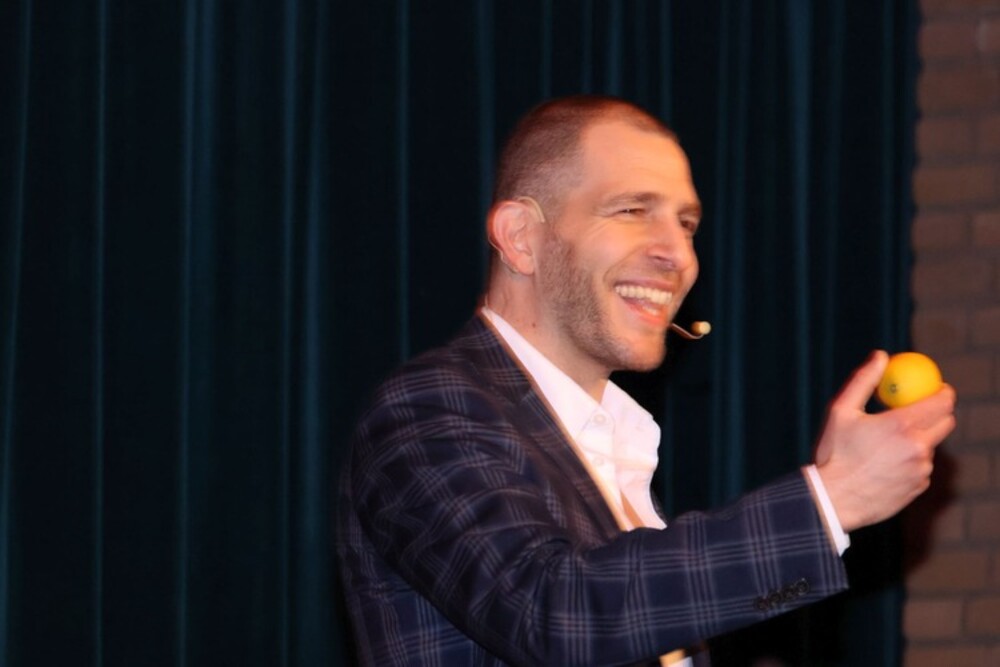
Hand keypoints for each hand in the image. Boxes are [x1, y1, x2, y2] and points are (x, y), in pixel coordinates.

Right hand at [814, 350, 955, 531]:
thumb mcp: (841, 411)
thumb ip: (864, 380)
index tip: (936, 387)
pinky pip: (921, 467)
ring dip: (918, 439)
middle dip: (938, 412)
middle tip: (921, 409)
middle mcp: (918, 447)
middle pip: (946, 422)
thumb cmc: (833, 453)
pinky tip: (884, 465)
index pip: (941, 401)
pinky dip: (910, 461)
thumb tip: (880, 356)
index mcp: (901, 425)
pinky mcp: (919, 487)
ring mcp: (921, 470)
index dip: (942, 391)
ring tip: (886, 445)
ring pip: (930, 446)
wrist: (833, 499)